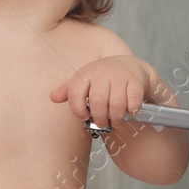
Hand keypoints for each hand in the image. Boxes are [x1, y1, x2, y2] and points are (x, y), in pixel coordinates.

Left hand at [50, 55, 166, 130]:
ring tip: (115, 121)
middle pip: (98, 102)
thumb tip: (53, 97)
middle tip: (102, 123)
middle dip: (100, 118)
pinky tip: (129, 111)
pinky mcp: (135, 80)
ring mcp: (120, 75)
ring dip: (116, 118)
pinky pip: (133, 101)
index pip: (75, 93)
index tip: (83, 116)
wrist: (128, 65)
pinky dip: (131, 111)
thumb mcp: (84, 80)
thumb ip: (69, 90)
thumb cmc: (102, 77)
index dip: (77, 109)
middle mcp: (102, 72)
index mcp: (86, 74)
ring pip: (116, 104)